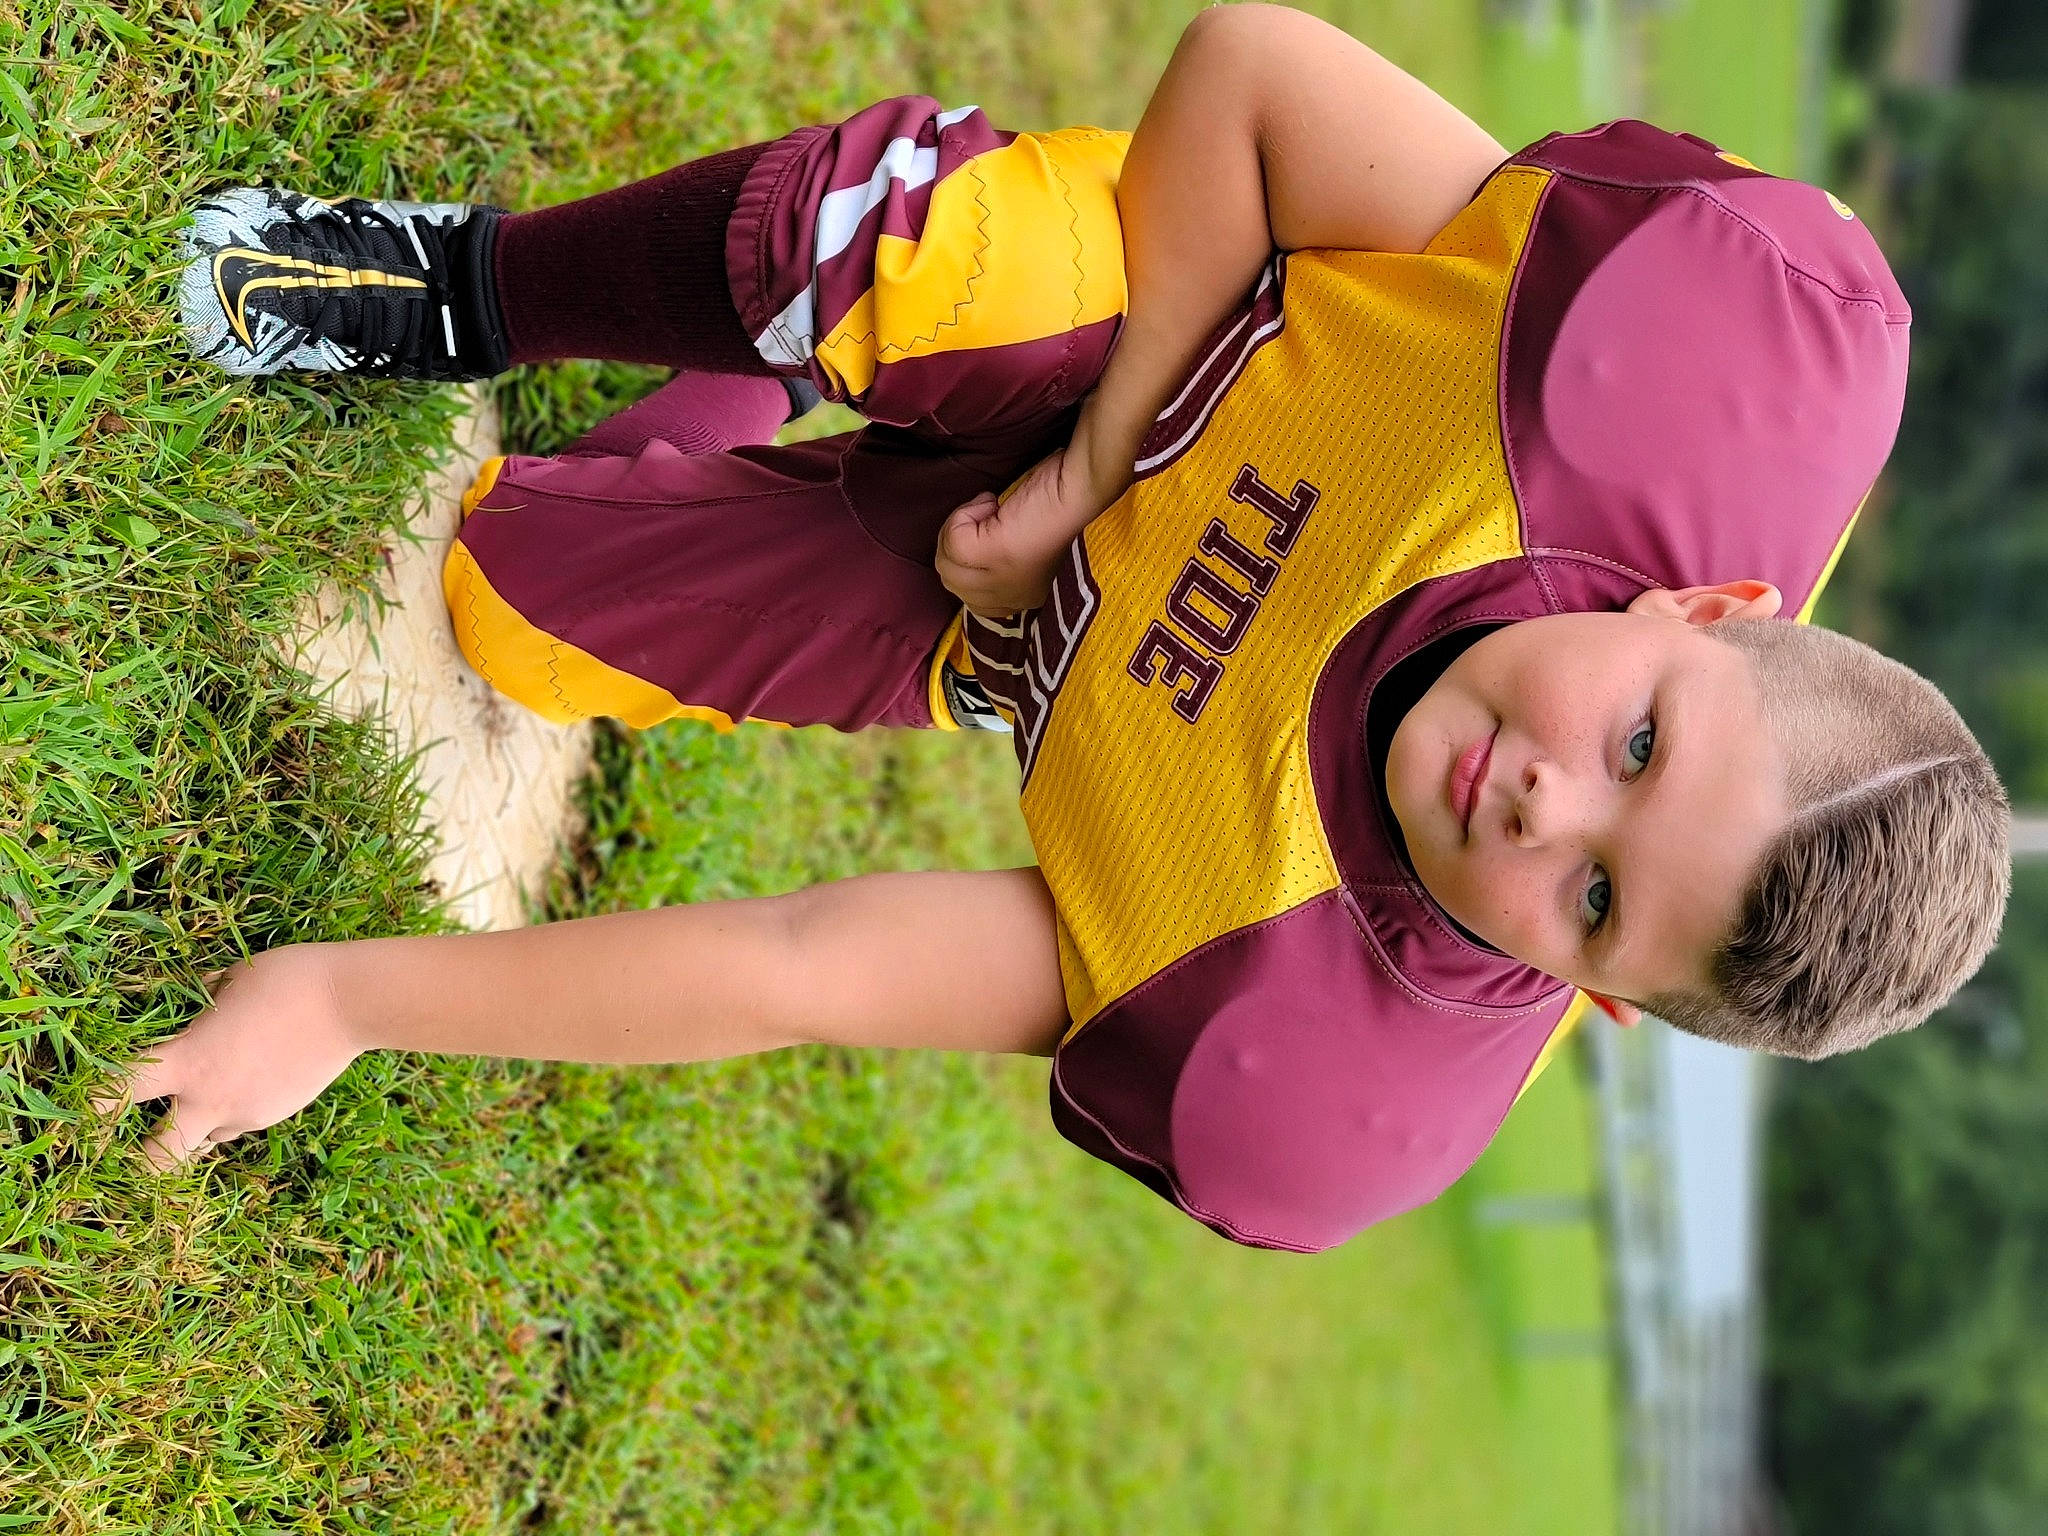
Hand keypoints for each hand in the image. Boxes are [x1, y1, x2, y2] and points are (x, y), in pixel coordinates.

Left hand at [88, 946, 363, 1171]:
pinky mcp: (279, 1113)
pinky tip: (256, 1072)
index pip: (121, 1091)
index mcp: (191, 1061)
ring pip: (206, 1138)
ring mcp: (249, 1112)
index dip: (91, 1104)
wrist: (355, 1002)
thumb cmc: (288, 978)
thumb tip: (191, 1007)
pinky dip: (237, 1106)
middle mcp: (213, 1098)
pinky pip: (243, 1120)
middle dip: (139, 1162)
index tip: (78, 1113)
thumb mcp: (229, 980)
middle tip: (135, 1146)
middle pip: (159, 1158)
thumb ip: (200, 1004)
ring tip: (213, 1088)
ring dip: (197, 1125)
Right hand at [936, 441, 1110, 616]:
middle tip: (988, 518)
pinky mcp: (996, 553)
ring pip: (947, 565)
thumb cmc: (1051, 502)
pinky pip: (953, 542)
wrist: (1077, 483)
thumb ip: (989, 561)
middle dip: (957, 545)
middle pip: (952, 583)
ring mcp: (1004, 579)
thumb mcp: (1017, 541)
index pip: (972, 602)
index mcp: (1023, 597)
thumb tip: (954, 552)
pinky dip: (964, 515)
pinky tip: (991, 504)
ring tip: (991, 511)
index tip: (983, 535)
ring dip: (960, 527)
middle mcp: (1014, 597)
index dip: (966, 565)